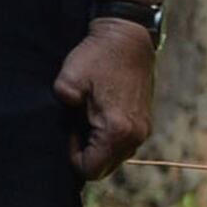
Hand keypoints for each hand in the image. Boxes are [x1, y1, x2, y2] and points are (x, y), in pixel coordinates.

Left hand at [56, 16, 155, 179]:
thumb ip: (61, 110)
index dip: (72, 156)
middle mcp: (136, 136)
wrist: (127, 37)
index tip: (67, 131)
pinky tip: (97, 115)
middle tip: (74, 125)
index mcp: (117, 131)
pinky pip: (123, 143)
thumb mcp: (67, 82)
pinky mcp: (145, 121)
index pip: (91, 169)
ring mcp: (144, 129)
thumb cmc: (96, 57)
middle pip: (104, 168)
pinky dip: (108, 138)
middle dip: (86, 154)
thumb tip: (64, 129)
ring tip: (85, 118)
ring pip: (115, 157)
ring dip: (97, 146)